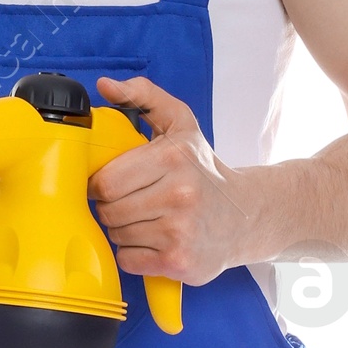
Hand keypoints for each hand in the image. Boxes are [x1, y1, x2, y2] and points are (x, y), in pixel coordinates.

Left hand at [90, 74, 257, 284]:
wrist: (245, 216)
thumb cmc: (204, 170)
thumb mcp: (181, 124)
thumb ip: (143, 97)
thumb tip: (105, 86)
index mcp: (175, 158)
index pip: (107, 180)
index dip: (102, 183)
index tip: (113, 183)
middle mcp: (180, 195)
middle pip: (109, 209)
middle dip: (112, 206)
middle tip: (133, 201)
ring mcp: (180, 232)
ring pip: (116, 235)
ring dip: (123, 229)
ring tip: (147, 219)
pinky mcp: (179, 261)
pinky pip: (127, 259)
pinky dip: (133, 253)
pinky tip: (154, 240)